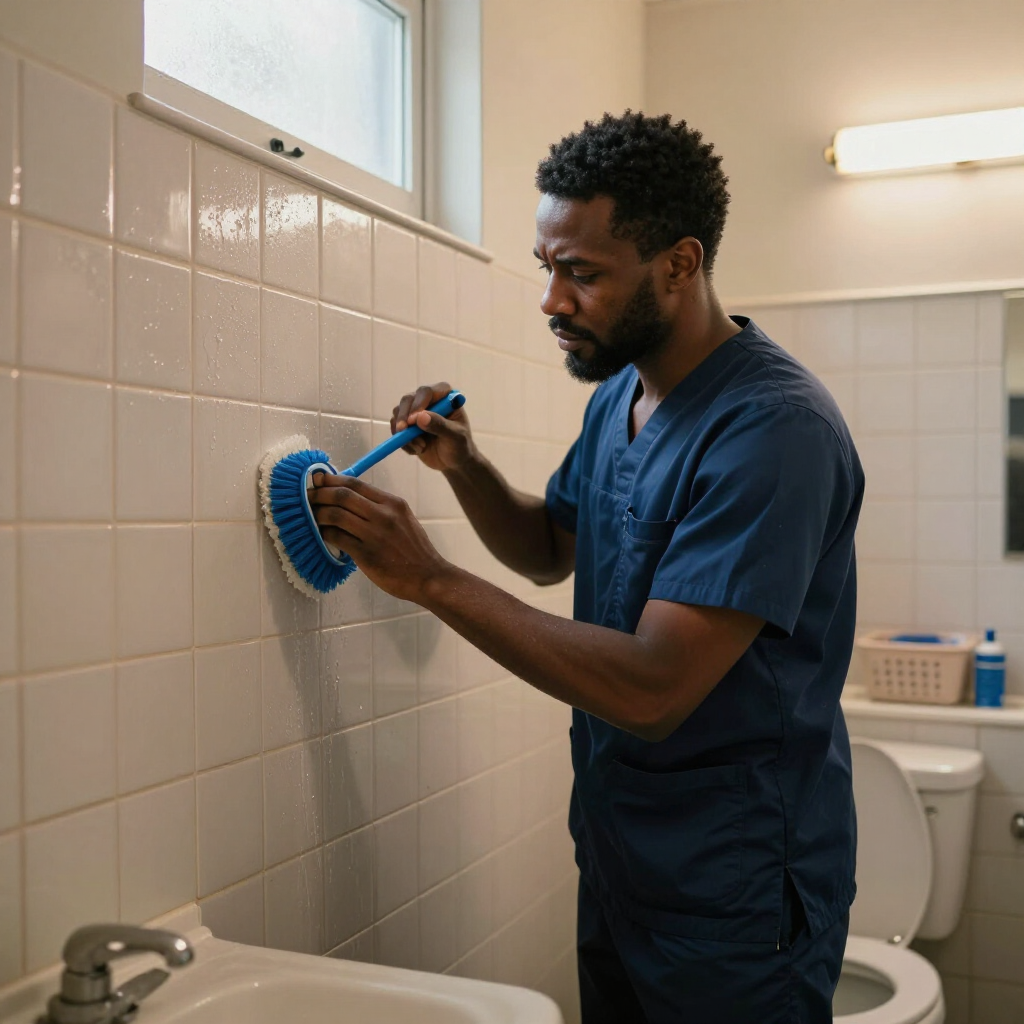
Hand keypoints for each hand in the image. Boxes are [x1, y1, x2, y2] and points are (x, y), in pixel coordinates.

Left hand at [309, 473, 448, 601]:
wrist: (429, 576)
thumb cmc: (415, 550)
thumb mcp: (404, 520)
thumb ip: (381, 509)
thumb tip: (351, 501)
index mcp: (393, 503)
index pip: (355, 484)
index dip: (332, 480)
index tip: (317, 481)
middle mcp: (383, 514)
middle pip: (342, 495)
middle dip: (319, 494)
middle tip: (308, 497)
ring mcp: (374, 534)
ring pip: (335, 514)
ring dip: (318, 513)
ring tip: (312, 516)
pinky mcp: (366, 554)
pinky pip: (336, 537)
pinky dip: (324, 534)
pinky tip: (322, 535)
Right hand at [393, 382, 474, 472]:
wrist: (453, 462)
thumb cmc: (460, 446)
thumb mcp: (455, 437)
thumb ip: (440, 426)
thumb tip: (420, 417)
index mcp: (445, 397)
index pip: (427, 392)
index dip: (418, 403)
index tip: (413, 419)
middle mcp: (429, 401)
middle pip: (408, 399)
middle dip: (404, 416)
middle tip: (403, 432)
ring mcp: (416, 412)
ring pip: (399, 413)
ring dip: (404, 432)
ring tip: (421, 447)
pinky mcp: (408, 425)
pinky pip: (396, 428)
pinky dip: (402, 441)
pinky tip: (417, 450)